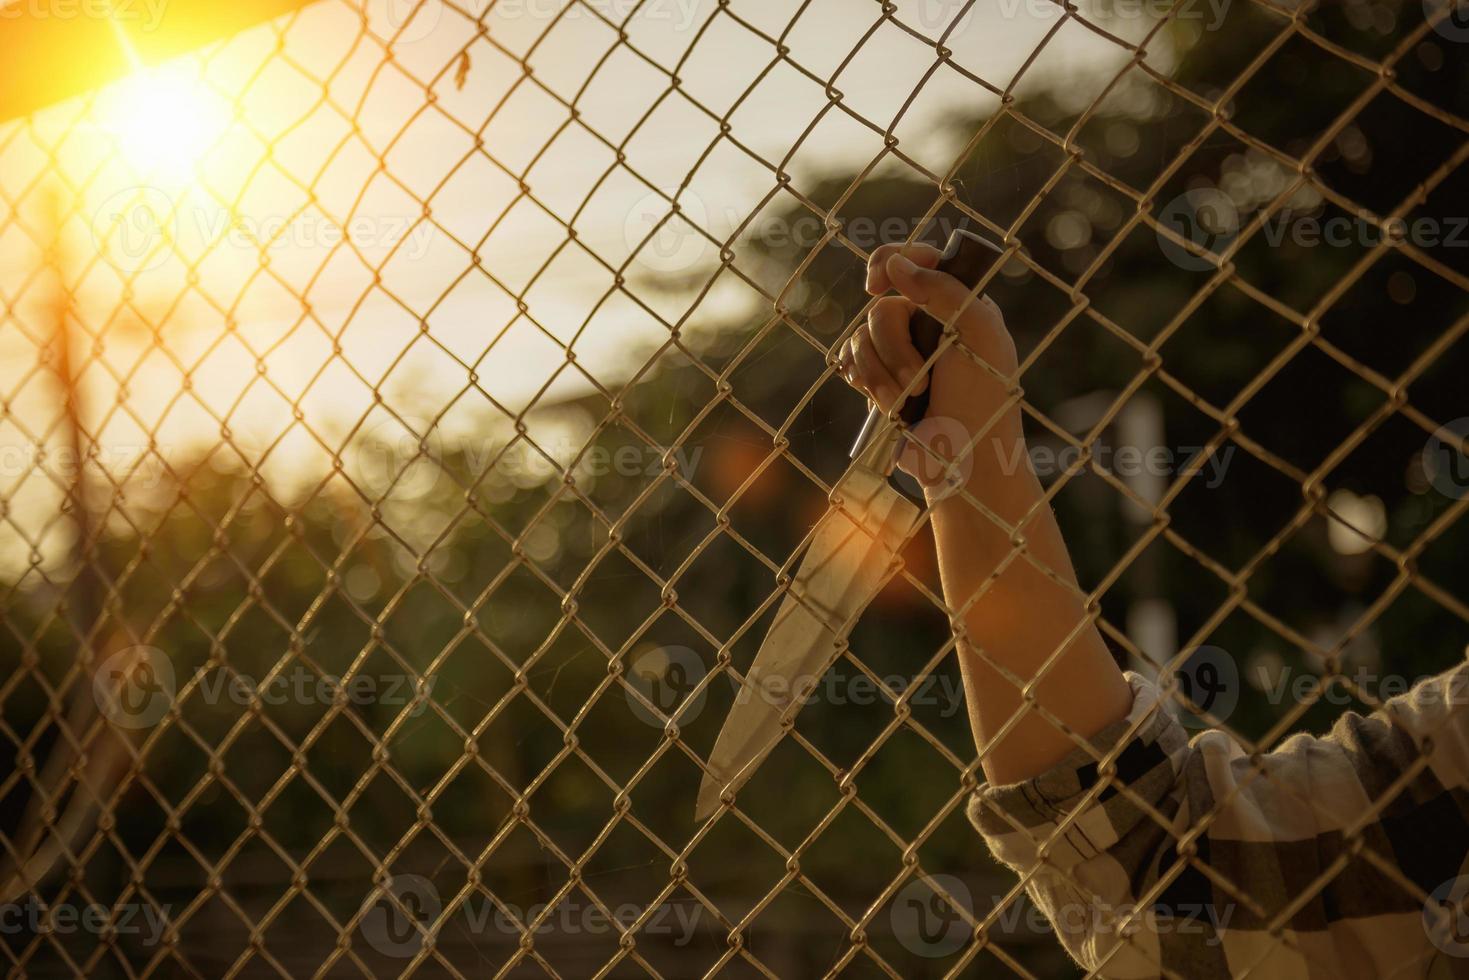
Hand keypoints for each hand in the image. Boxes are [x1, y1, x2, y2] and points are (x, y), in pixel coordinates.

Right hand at [838, 243, 1021, 493]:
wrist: (962, 465)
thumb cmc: (984, 401)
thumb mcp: (979, 335)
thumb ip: (943, 290)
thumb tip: (894, 264)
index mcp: (960, 303)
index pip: (920, 259)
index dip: (892, 260)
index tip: (877, 281)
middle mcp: (928, 321)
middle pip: (882, 306)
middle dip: (893, 347)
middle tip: (920, 382)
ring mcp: (901, 351)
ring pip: (861, 336)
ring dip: (880, 374)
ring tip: (904, 404)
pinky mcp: (880, 379)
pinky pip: (851, 360)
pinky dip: (863, 381)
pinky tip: (882, 401)